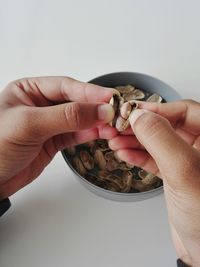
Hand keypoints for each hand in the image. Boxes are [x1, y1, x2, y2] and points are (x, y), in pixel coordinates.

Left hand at [0, 76, 115, 198]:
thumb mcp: (30, 124)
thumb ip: (67, 116)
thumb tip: (100, 110)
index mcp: (29, 90)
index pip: (65, 86)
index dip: (89, 91)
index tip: (110, 98)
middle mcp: (40, 104)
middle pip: (75, 102)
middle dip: (95, 108)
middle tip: (115, 114)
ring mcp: (48, 124)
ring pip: (78, 119)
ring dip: (95, 123)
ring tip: (112, 127)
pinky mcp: (53, 141)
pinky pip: (75, 134)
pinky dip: (88, 134)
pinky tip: (100, 134)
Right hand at [109, 100, 199, 265]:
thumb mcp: (184, 171)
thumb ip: (161, 139)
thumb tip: (140, 115)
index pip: (183, 111)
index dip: (156, 108)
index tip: (132, 111)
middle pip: (166, 125)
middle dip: (140, 125)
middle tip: (118, 126)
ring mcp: (187, 162)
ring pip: (158, 142)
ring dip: (134, 140)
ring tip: (114, 140)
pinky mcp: (175, 175)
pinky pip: (154, 159)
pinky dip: (137, 155)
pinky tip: (123, 153)